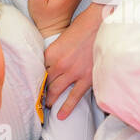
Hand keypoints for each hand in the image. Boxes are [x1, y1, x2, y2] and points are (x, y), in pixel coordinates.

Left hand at [44, 2, 105, 119]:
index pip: (40, 70)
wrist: (103, 23)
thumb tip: (56, 59)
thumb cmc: (86, 24)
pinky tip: (60, 115)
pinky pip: (74, 97)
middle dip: (42, 91)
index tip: (35, 83)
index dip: (38, 78)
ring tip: (47, 106)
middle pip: (46, 82)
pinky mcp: (86, 79)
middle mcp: (59, 64)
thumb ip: (58, 50)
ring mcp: (73, 73)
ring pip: (56, 91)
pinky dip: (66, 107)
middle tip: (39, 97)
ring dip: (50, 100)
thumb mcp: (64, 36)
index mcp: (51, 53)